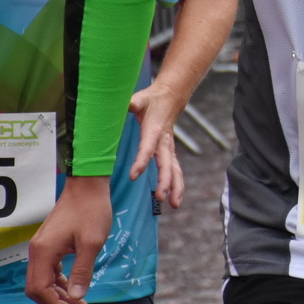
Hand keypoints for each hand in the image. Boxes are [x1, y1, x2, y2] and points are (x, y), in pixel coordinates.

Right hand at [25, 175, 111, 303]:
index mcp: (43, 252)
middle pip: (37, 288)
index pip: (40, 290)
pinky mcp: (49, 243)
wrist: (88, 186)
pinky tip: (73, 286)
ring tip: (80, 303)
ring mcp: (41, 247)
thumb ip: (82, 271)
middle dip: (56, 303)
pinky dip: (59, 281)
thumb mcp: (92, 243)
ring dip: (59, 293)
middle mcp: (37, 251)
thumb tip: (75, 297)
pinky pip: (48, 269)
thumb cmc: (92, 211)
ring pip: (42, 280)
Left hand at [129, 80, 190, 207]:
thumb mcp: (140, 98)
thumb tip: (126, 104)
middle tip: (160, 197)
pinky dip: (177, 185)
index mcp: (154, 131)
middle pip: (167, 164)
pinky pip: (175, 171)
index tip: (133, 176)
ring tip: (174, 205)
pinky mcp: (169, 153)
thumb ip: (132, 102)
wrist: (170, 99)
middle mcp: (164, 142)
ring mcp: (169, 149)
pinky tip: (175, 200)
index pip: (148, 148)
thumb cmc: (151, 100)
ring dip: (176, 187)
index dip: (141, 161)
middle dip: (165, 181)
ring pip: (175, 170)